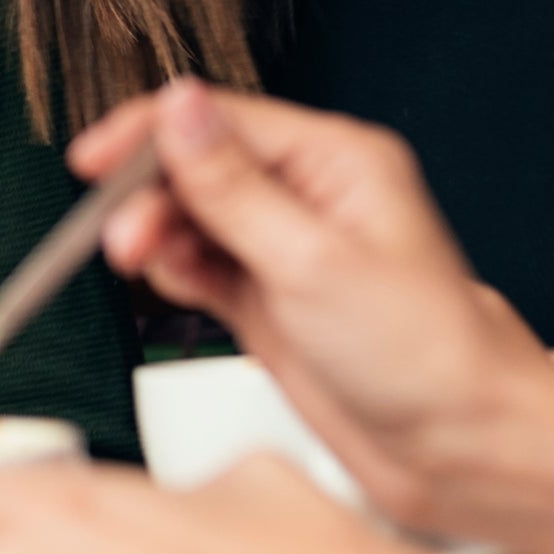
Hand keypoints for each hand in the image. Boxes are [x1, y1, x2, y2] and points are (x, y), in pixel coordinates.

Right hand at [77, 81, 550, 526]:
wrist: (459, 447)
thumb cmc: (423, 355)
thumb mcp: (312, 262)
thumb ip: (233, 187)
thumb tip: (179, 106)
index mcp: (336, 161)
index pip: (222, 120)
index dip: (150, 134)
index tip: (93, 161)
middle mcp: (309, 196)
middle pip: (197, 166)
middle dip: (150, 197)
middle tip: (121, 243)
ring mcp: (285, 248)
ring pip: (190, 216)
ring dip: (156, 236)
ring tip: (144, 269)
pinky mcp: (268, 299)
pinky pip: (199, 266)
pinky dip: (174, 272)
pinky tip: (173, 288)